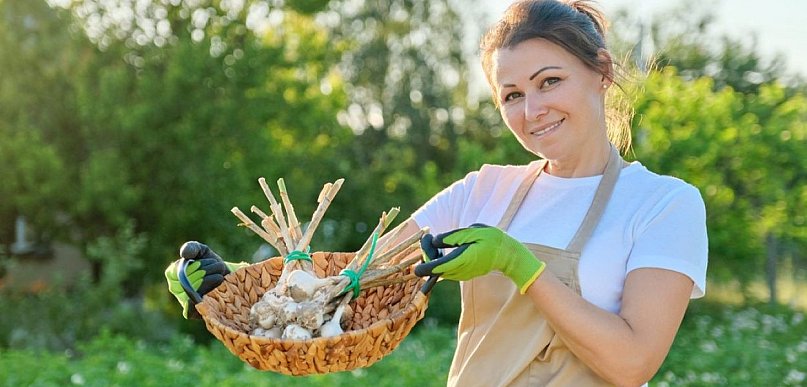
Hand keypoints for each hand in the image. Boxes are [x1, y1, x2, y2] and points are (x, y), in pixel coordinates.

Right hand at [164, 241, 247, 318]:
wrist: (227, 277)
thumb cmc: (211, 263)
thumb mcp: (202, 251)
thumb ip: (192, 248)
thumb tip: (184, 254)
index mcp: (173, 274)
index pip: (175, 272)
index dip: (190, 268)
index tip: (200, 262)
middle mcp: (175, 289)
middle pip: (185, 282)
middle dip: (204, 271)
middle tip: (218, 266)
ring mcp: (184, 301)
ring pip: (192, 292)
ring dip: (209, 280)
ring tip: (221, 274)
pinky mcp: (193, 312)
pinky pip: (192, 307)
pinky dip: (205, 296)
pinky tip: (217, 288)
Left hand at [415, 224, 545, 293]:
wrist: (507, 255)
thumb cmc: (492, 240)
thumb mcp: (473, 232)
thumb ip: (453, 237)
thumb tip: (435, 240)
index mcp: (461, 260)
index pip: (435, 268)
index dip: (423, 262)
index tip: (424, 243)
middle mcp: (459, 271)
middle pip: (433, 270)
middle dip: (427, 254)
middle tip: (428, 237)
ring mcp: (460, 275)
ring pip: (438, 271)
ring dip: (432, 258)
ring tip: (434, 241)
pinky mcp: (461, 274)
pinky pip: (445, 270)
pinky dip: (439, 261)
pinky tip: (441, 249)